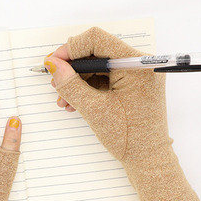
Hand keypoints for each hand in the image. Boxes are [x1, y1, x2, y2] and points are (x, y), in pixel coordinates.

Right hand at [44, 27, 198, 200]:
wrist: (148, 160)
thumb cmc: (130, 139)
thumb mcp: (95, 111)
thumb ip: (71, 85)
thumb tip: (52, 65)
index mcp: (137, 65)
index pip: (97, 40)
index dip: (71, 49)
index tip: (54, 63)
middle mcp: (139, 64)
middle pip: (96, 52)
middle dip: (72, 68)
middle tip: (55, 83)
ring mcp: (136, 75)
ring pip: (98, 66)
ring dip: (77, 81)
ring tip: (63, 100)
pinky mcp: (132, 85)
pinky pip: (104, 78)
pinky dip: (87, 88)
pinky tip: (74, 102)